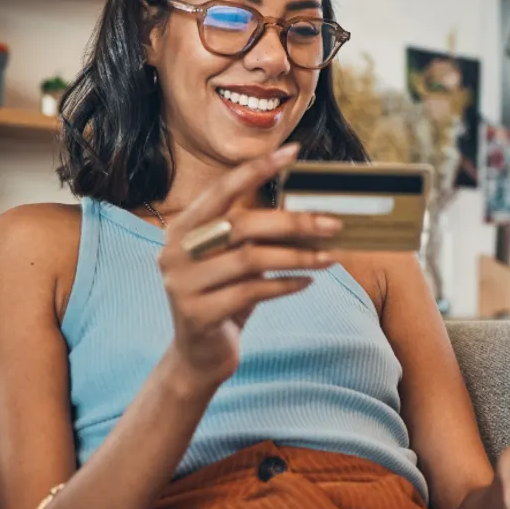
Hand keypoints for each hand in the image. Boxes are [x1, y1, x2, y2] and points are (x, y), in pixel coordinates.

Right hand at [157, 144, 341, 385]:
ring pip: (250, 260)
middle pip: (242, 225)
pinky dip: (284, 285)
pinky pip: (251, 292)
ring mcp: (181, 284)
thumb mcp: (236, 260)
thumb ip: (256, 235)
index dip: (257, 170)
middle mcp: (175, 251)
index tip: (293, 153)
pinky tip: (307, 282)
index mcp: (184, 228)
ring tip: (330, 257)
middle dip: (294, 222)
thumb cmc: (226, 296)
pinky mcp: (196, 314)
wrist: (199, 355)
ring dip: (297, 256)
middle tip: (334, 223)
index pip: (222, 190)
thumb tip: (312, 211)